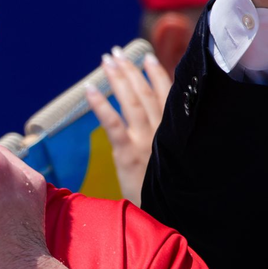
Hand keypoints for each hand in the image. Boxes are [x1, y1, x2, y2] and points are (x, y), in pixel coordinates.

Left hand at [84, 48, 172, 205]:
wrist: (169, 216)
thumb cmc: (172, 192)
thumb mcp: (177, 163)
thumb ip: (171, 142)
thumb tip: (163, 126)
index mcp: (174, 133)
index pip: (167, 96)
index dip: (157, 75)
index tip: (148, 58)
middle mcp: (162, 132)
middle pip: (145, 93)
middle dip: (131, 70)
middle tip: (117, 52)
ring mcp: (145, 141)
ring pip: (131, 102)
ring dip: (118, 78)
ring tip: (107, 60)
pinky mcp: (128, 154)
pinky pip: (112, 124)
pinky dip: (101, 105)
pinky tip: (90, 89)